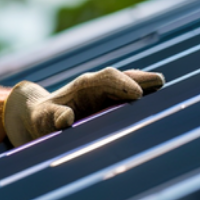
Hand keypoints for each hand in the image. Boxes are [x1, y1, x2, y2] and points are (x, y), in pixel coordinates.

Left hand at [3, 67, 164, 146]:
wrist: (38, 118)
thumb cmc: (41, 121)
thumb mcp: (42, 122)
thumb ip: (54, 119)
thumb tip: (66, 119)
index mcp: (82, 87)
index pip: (106, 79)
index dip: (122, 85)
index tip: (138, 94)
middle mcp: (96, 85)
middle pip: (122, 77)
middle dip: (139, 79)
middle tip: (159, 83)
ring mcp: (104, 93)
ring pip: (127, 83)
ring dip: (144, 83)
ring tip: (162, 86)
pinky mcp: (110, 102)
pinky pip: (128, 94)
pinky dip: (143, 93)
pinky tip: (158, 98)